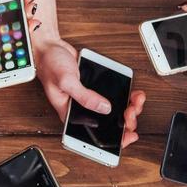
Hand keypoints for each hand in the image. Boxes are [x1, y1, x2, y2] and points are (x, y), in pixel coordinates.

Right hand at [30, 33, 145, 144]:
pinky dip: (126, 96)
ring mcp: (90, 99)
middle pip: (109, 123)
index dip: (113, 138)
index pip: (94, 134)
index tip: (128, 135)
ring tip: (136, 100)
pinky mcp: (96, 88)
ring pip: (114, 111)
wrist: (50, 48)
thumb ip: (85, 97)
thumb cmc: (50, 66)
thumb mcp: (67, 82)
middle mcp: (82, 109)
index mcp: (71, 115)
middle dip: (126, 121)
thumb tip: (104, 108)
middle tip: (131, 111)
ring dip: (129, 108)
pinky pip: (114, 96)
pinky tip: (132, 93)